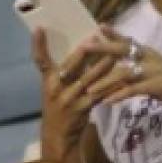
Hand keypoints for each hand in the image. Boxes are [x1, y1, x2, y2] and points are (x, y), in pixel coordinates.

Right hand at [32, 28, 113, 162]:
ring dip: (103, 65)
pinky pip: (100, 94)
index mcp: (48, 81)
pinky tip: (122, 78)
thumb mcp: (53, 88)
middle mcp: (56, 88)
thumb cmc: (57, 106)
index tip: (39, 29)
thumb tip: (79, 49)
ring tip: (115, 53)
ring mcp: (70, 99)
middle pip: (71, 66)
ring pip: (89, 78)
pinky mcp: (84, 108)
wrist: (58, 134)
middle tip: (95, 37)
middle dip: (84, 52)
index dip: (39, 45)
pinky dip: (111, 86)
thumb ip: (62, 72)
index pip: (40, 60)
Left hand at [80, 25, 161, 119]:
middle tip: (84, 47)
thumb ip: (139, 71)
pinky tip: (107, 101)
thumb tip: (119, 72)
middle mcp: (151, 58)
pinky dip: (119, 95)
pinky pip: (134, 89)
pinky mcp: (158, 85)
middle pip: (123, 50)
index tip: (98, 26)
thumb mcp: (156, 74)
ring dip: (105, 81)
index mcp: (150, 53)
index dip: (114, 34)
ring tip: (89, 89)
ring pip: (124, 72)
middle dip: (103, 48)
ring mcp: (155, 71)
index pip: (129, 41)